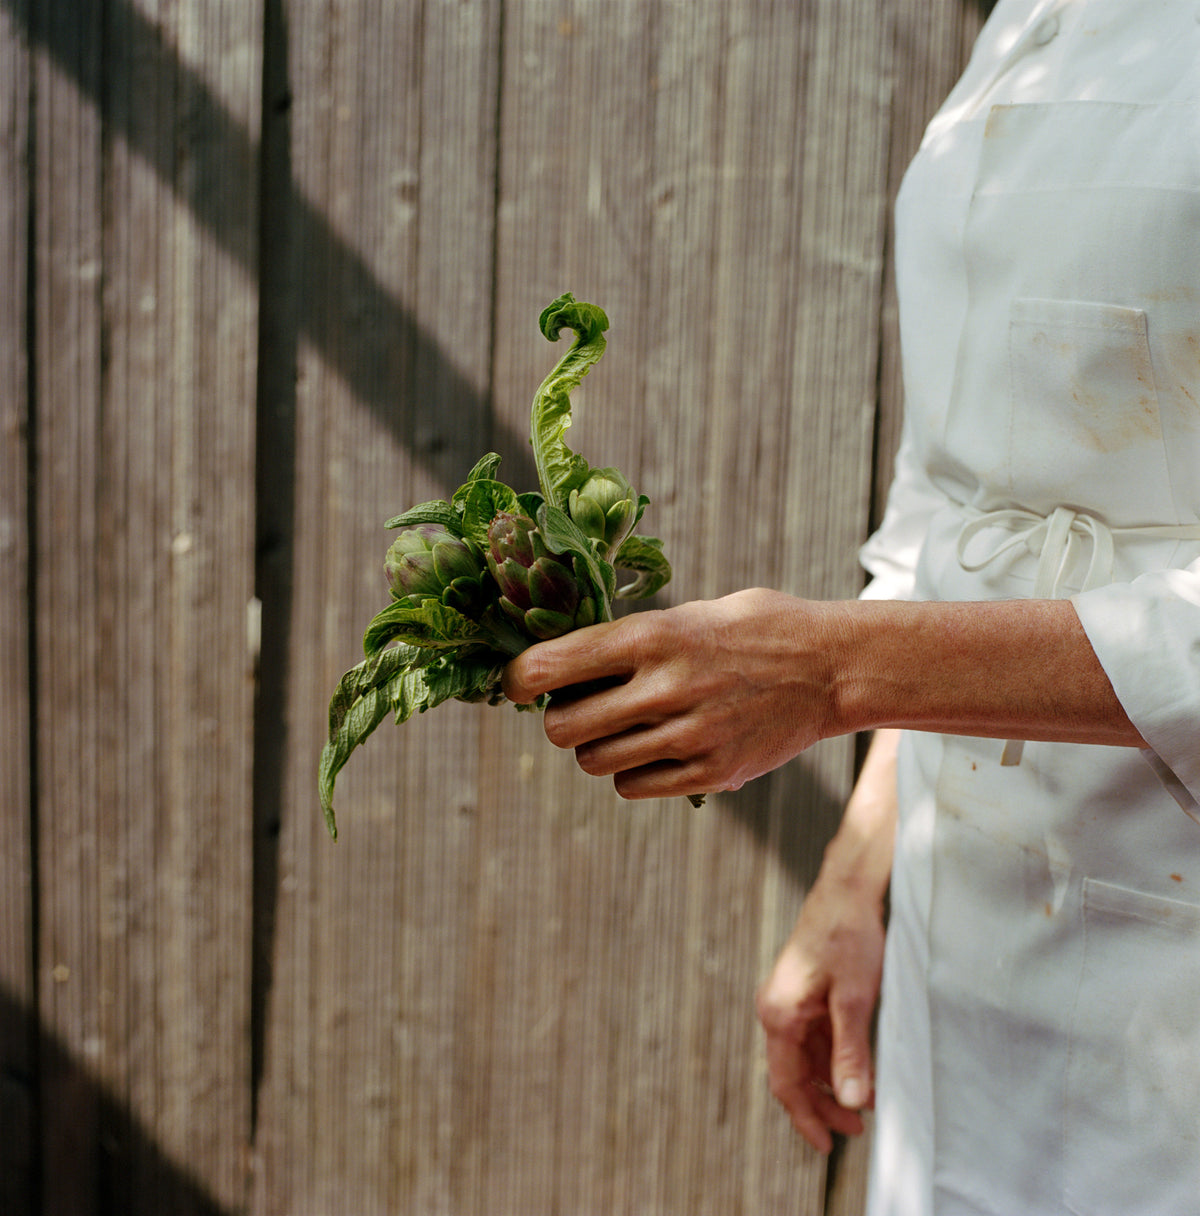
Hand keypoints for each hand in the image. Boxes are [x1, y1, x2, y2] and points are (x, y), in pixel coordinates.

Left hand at [501, 589, 844, 799]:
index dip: (517, 679)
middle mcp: (665, 686)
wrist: (833, 667)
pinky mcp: (710, 773)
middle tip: (576, 709)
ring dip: (596, 748)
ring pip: (594, 762)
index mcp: (655, 635)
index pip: (552, 665)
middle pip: (563, 728)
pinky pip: (634, 786)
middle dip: (558, 721)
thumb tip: (565, 661)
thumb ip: (633, 638)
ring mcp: (688, 735)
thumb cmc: (757, 628)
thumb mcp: (693, 612)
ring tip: (625, 726)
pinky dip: (632, 772)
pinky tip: (655, 749)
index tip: (515, 684)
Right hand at [755, 870, 884, 1153]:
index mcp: (779, 1014)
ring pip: (804, 1058)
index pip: (786, 1084)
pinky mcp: (803, 993)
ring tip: (865, 1103)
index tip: (829, 1146)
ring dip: (830, 1082)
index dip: (806, 1119)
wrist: (847, 891)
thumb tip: (852, 1100)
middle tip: (857, 1129)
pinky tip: (859, 1068)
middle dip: (822, 1105)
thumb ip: (851, 1051)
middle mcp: (775, 1009)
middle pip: (792, 1074)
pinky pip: (813, 1038)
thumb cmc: (848, 936)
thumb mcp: (855, 998)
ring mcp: (788, 1000)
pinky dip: (833, 1058)